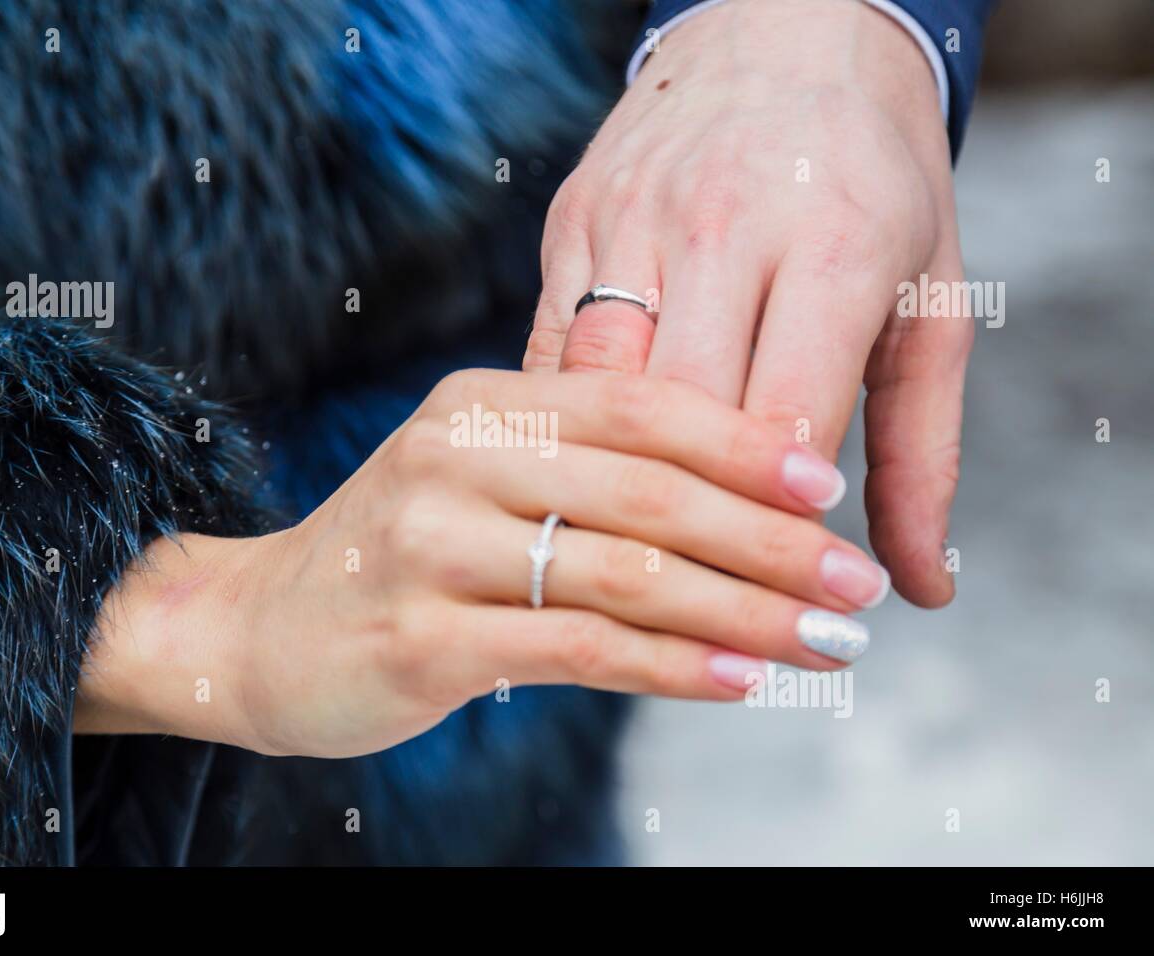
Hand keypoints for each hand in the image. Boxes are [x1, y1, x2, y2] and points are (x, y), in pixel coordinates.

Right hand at [77, 371, 886, 757]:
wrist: (255, 630)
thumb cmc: (400, 554)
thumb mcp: (478, 478)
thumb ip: (583, 470)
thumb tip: (741, 500)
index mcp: (484, 400)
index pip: (642, 404)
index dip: (747, 442)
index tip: (832, 484)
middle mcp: (457, 454)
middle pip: (650, 490)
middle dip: (771, 540)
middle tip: (856, 582)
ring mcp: (433, 544)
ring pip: (627, 574)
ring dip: (745, 611)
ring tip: (827, 641)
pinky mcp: (422, 637)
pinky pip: (581, 649)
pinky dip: (675, 666)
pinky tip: (742, 680)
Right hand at [524, 0, 971, 606]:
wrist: (784, 32)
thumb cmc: (873, 179)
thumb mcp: (928, 302)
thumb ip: (923, 451)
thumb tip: (919, 587)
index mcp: (828, 242)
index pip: (784, 424)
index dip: (779, 528)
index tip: (785, 593)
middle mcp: (717, 225)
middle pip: (684, 419)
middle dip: (703, 527)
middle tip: (722, 600)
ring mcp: (628, 220)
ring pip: (600, 394)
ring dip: (622, 489)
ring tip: (653, 561)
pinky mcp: (570, 224)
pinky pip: (552, 356)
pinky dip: (572, 431)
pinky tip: (590, 483)